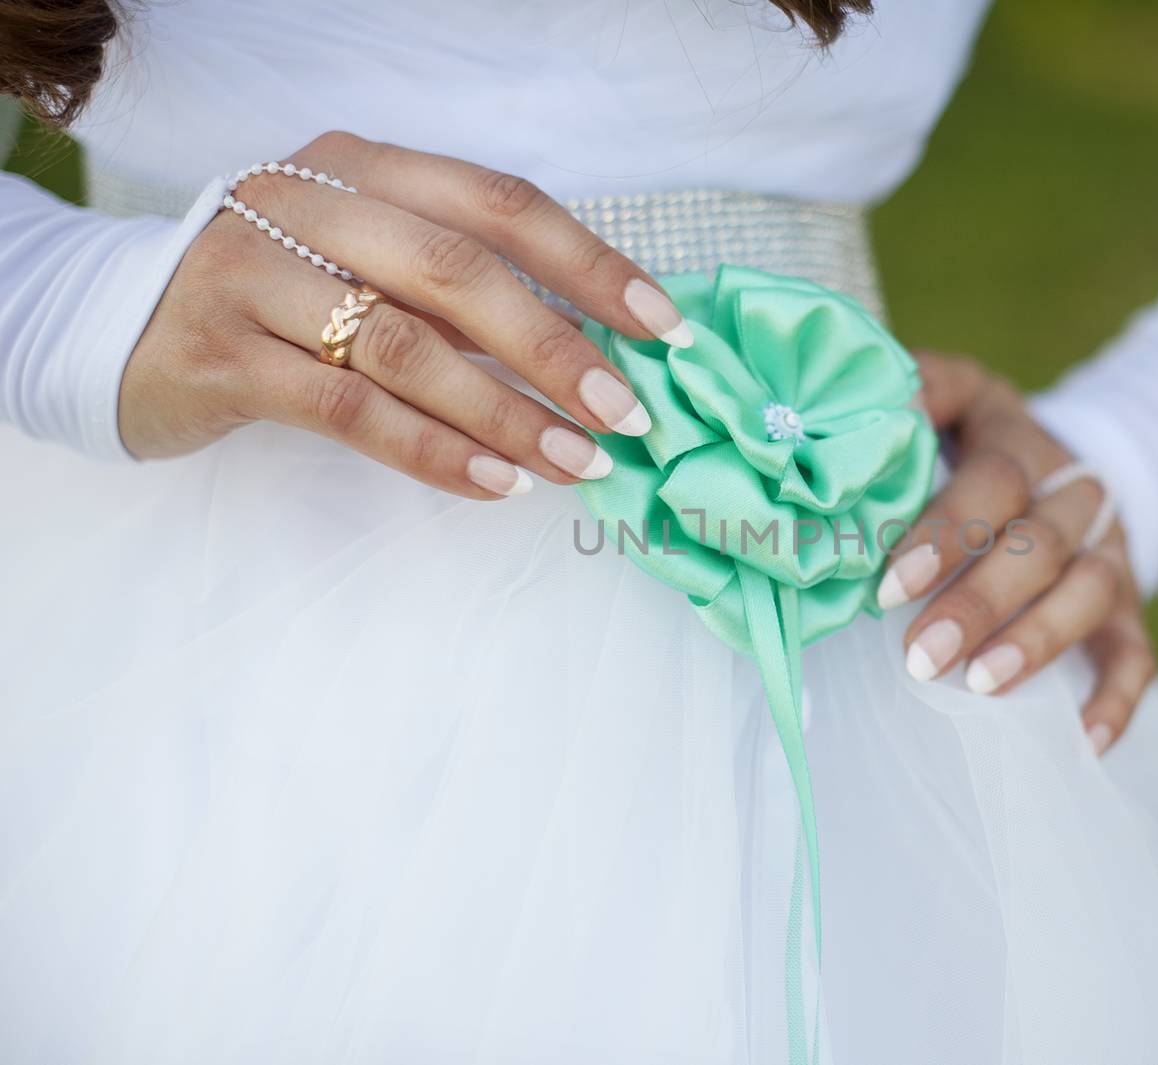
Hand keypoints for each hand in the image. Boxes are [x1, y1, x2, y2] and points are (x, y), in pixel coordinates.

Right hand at [119, 131, 694, 496]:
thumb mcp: (371, 269)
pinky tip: (496, 482)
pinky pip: (347, 408)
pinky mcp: (219, 353)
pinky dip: (433, 449)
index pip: (498, 202)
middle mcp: (304, 203)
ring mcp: (251, 273)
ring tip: (577, 461)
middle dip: (556, 345)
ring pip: (404, 344)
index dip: (590, 262)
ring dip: (506, 412)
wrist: (124, 334)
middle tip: (627, 411)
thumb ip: (464, 293)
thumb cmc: (284, 305)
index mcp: (362, 167)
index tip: (661, 327)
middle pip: (455, 268)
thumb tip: (598, 348)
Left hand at [883, 351, 1156, 754]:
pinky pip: (1137, 656)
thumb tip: (879, 411)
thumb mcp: (951, 394)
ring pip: (1090, 593)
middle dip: (981, 601)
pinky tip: (1081, 743)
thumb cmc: (969, 440)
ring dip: (1038, 641)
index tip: (890, 584)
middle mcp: (1074, 493)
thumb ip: (919, 390)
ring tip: (979, 686)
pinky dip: (1116, 701)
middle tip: (919, 654)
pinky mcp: (1129, 609)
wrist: (1056, 462)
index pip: (993, 483)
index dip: (947, 531)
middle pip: (1041, 544)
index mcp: (1018, 440)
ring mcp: (1108, 552)